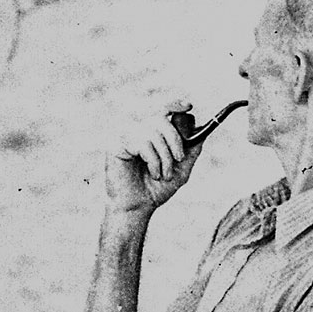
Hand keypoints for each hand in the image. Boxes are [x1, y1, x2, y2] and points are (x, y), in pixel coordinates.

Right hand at [104, 100, 204, 214]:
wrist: (138, 207)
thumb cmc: (156, 188)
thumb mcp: (181, 166)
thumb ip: (191, 146)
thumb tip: (196, 123)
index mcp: (150, 132)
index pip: (162, 107)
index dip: (174, 103)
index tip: (187, 106)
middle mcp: (136, 130)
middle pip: (161, 118)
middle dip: (175, 140)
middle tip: (179, 159)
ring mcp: (124, 136)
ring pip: (153, 132)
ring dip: (165, 157)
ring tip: (164, 174)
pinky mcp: (116, 144)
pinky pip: (142, 142)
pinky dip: (153, 160)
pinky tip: (153, 173)